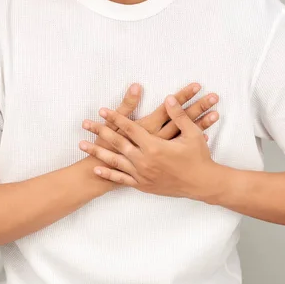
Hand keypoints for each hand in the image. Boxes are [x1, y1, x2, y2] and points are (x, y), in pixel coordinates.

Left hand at [79, 95, 219, 199]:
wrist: (202, 184)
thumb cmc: (199, 157)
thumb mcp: (192, 133)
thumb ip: (178, 115)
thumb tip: (168, 97)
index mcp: (155, 146)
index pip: (130, 128)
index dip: (115, 117)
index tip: (102, 110)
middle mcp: (145, 160)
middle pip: (117, 143)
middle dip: (100, 132)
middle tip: (85, 124)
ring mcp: (142, 174)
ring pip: (115, 162)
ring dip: (97, 152)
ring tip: (82, 144)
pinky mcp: (143, 185)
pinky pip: (122, 179)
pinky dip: (108, 174)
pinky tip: (96, 168)